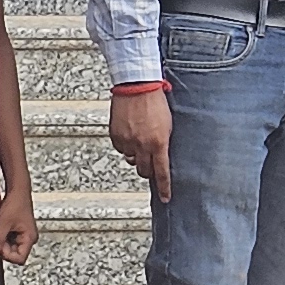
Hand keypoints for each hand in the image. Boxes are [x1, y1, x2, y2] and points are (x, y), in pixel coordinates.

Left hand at [0, 187, 37, 264]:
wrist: (18, 190)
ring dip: (4, 241)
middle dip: (4, 248)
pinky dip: (4, 237)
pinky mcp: (20, 231)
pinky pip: (11, 240)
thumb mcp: (4, 223)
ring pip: (12, 247)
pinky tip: (2, 227)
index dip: (7, 255)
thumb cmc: (16, 203)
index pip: (20, 259)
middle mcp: (29, 238)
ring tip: (1, 229)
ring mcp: (25, 235)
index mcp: (30, 238)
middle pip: (15, 254)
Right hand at [111, 85, 173, 202]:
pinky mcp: (116, 136)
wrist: (137, 86)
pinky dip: (125, 145)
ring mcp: (127, 141)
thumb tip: (162, 156)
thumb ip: (164, 143)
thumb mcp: (168, 124)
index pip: (162, 173)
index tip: (166, 198)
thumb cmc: (156, 101)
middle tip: (150, 161)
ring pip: (130, 160)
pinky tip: (130, 133)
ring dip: (136, 155)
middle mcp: (142, 145)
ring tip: (140, 140)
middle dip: (147, 169)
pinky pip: (121, 148)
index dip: (164, 188)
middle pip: (144, 170)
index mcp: (159, 143)